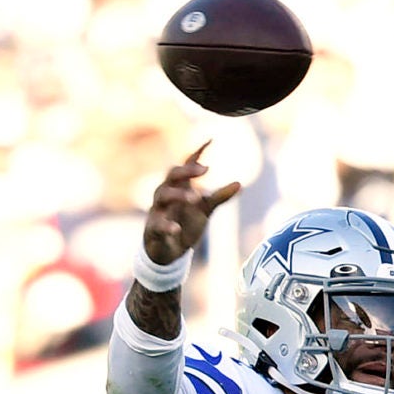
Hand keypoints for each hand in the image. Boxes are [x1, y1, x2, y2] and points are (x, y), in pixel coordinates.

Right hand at [142, 145, 240, 266]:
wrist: (168, 253)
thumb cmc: (184, 225)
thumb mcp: (204, 210)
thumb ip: (219, 197)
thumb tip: (240, 183)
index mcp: (179, 186)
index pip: (186, 165)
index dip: (197, 152)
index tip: (211, 140)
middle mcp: (166, 194)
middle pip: (172, 174)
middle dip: (187, 170)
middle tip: (205, 169)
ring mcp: (158, 210)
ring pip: (163, 195)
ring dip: (179, 195)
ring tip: (195, 198)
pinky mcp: (153, 228)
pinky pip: (157, 224)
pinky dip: (167, 226)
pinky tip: (177, 229)